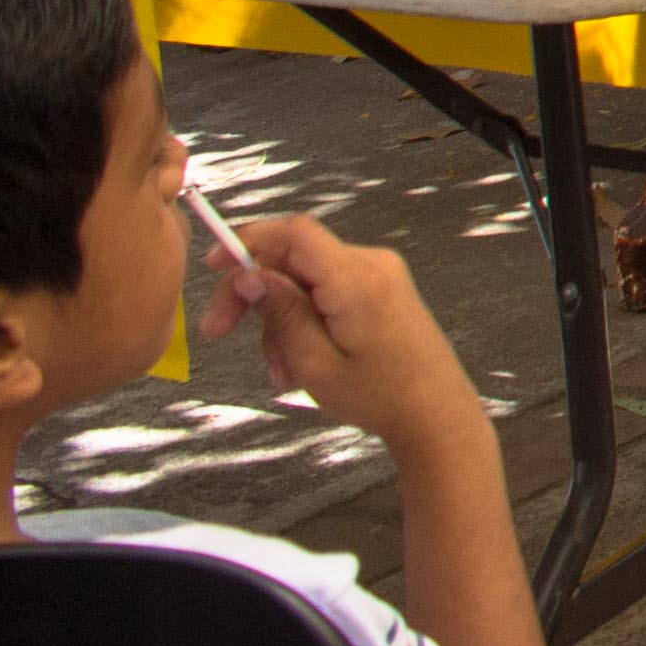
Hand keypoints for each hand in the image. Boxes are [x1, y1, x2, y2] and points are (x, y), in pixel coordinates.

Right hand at [209, 215, 484, 453]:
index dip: (248, 240)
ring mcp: (379, 274)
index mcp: (357, 279)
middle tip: (216, 332)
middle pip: (292, 258)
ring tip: (282, 373)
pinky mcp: (380, 288)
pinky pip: (325, 291)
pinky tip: (299, 362)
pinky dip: (303, 321)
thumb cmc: (380, 396)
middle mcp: (372, 264)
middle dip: (253, 295)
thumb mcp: (314, 363)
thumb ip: (281, 313)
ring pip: (303, 280)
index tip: (211, 267)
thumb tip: (248, 275)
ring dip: (279, 321)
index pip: (296, 234)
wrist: (434, 411)